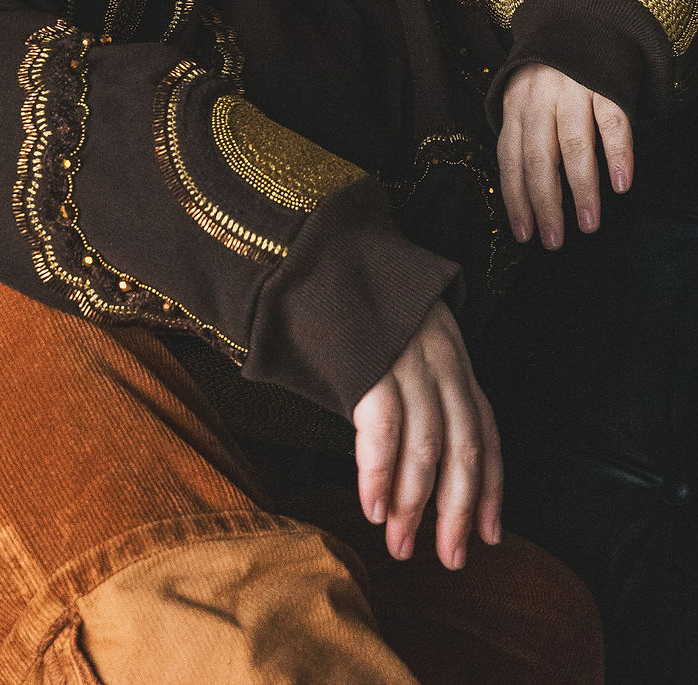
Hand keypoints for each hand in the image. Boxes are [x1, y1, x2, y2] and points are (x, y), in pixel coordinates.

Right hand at [353, 301, 501, 570]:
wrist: (315, 248)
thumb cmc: (349, 302)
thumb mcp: (400, 340)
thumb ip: (414, 387)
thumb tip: (409, 457)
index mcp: (453, 356)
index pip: (486, 431)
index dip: (491, 487)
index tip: (489, 534)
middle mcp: (441, 359)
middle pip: (463, 447)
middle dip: (456, 510)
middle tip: (448, 558)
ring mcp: (408, 358)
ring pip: (427, 446)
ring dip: (415, 504)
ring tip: (400, 543)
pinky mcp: (371, 359)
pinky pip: (385, 429)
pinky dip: (380, 473)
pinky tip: (374, 506)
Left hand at [498, 63, 633, 249]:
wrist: (581, 19)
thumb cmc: (551, 74)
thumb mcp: (525, 98)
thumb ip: (525, 138)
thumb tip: (524, 196)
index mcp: (515, 106)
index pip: (510, 160)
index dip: (516, 199)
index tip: (524, 234)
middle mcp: (540, 98)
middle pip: (539, 158)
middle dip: (546, 203)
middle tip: (553, 240)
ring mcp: (573, 89)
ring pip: (574, 145)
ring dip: (582, 189)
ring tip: (588, 223)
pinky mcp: (607, 83)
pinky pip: (613, 122)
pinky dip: (618, 154)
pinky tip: (621, 184)